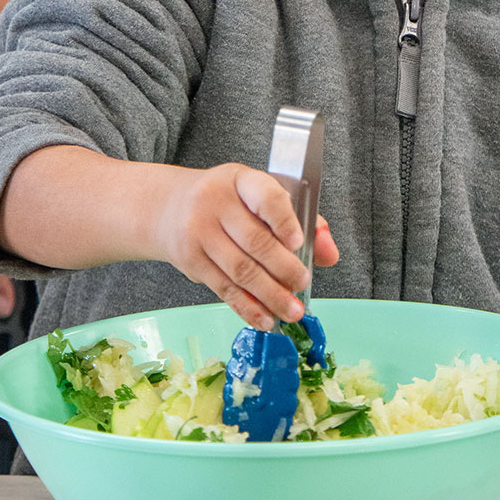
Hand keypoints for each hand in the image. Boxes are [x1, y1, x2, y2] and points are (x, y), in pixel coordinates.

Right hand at [149, 163, 340, 329]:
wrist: (169, 207)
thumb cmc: (227, 201)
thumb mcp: (258, 195)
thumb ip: (299, 219)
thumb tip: (329, 253)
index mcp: (240, 180)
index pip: (265, 197)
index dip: (284, 220)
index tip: (298, 243)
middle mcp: (216, 203)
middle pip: (255, 241)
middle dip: (283, 268)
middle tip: (302, 284)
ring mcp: (199, 232)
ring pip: (240, 271)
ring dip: (270, 295)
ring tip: (291, 310)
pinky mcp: (191, 261)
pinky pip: (224, 289)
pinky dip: (247, 308)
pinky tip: (265, 319)